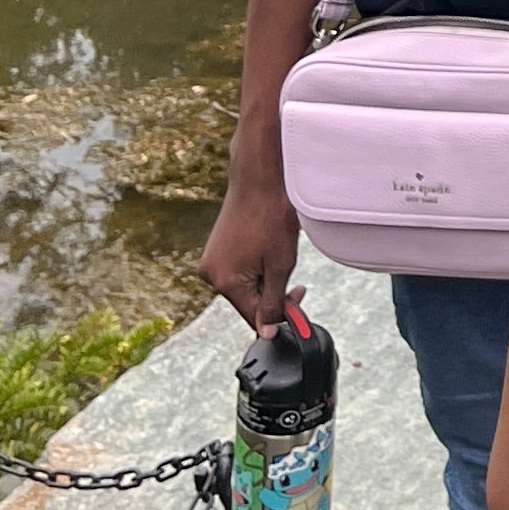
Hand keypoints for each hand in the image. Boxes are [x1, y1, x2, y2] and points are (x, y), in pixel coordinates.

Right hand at [200, 162, 298, 327]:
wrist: (260, 177)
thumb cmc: (272, 216)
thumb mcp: (280, 265)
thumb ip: (273, 302)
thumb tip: (267, 331)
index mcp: (225, 282)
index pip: (253, 317)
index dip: (279, 316)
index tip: (298, 302)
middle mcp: (210, 274)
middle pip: (247, 302)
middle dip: (272, 293)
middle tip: (294, 278)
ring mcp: (210, 260)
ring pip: (243, 286)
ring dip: (264, 279)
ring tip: (278, 253)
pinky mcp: (215, 249)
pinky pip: (237, 270)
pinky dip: (254, 267)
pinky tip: (267, 249)